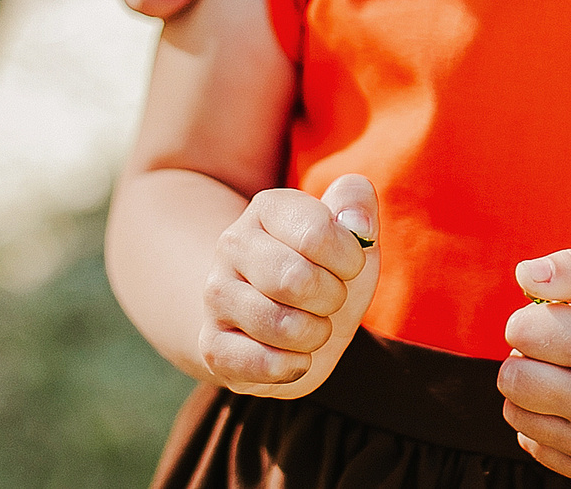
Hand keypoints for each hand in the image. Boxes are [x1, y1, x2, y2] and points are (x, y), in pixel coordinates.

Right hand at [199, 173, 380, 397]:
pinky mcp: (212, 345)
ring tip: (311, 326)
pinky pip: (262, 364)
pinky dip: (292, 367)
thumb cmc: (323, 272)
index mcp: (267, 208)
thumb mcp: (350, 235)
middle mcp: (232, 245)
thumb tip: (357, 222)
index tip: (348, 266)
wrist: (284, 323)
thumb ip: (358, 203)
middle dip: (332, 299)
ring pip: (282, 326)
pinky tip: (292, 356)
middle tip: (328, 299)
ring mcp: (216, 296)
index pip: (318, 234)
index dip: (350, 260)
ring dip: (314, 334)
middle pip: (298, 280)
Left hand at [499, 250, 570, 483]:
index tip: (566, 317)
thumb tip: (523, 273)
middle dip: (528, 354)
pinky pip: (531, 442)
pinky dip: (546, 420)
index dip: (535, 316)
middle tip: (567, 348)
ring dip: (533, 389)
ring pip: (514, 412)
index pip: (519, 330)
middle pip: (510, 377)